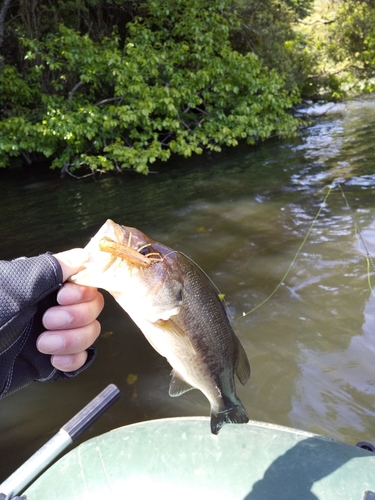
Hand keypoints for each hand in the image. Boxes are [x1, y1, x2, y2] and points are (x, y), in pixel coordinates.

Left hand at [36, 249, 103, 371]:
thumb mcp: (18, 284)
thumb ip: (52, 268)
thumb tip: (84, 254)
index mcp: (47, 285)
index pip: (85, 283)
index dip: (82, 292)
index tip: (64, 296)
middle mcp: (55, 307)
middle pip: (94, 309)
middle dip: (76, 317)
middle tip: (48, 321)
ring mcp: (56, 334)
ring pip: (90, 334)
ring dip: (71, 341)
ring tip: (43, 344)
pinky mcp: (53, 360)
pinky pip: (80, 359)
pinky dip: (72, 361)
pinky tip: (53, 361)